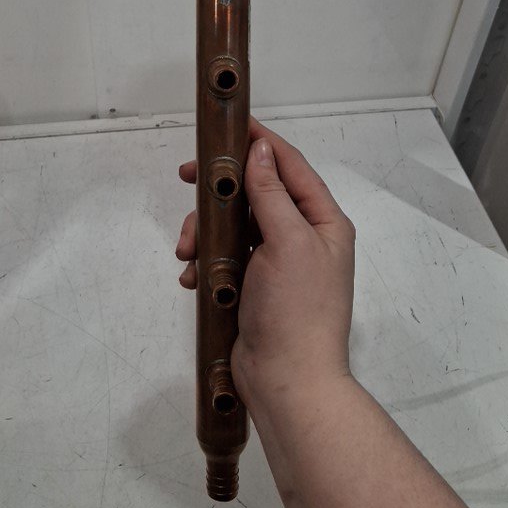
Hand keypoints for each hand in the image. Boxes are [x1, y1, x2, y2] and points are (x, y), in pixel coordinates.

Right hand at [176, 118, 355, 407]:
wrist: (286, 382)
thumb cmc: (296, 310)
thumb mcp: (287, 243)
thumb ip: (270, 194)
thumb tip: (260, 150)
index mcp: (322, 220)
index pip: (289, 165)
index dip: (259, 141)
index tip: (227, 125)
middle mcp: (301, 235)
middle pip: (255, 191)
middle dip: (218, 191)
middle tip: (185, 177)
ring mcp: (276, 261)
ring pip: (232, 223)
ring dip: (204, 231)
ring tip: (186, 253)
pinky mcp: (252, 283)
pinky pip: (223, 255)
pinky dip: (204, 259)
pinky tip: (192, 276)